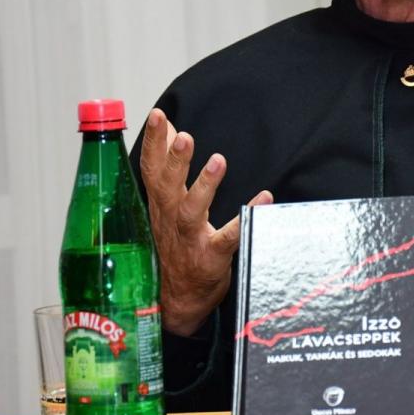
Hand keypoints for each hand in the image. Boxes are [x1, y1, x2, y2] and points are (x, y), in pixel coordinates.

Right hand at [139, 108, 272, 335]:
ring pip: (192, 211)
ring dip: (205, 186)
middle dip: (175, 161)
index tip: (157, 115)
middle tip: (184, 136)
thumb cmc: (172, 243)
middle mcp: (170, 218)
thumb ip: (166, 163)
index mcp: (160, 203)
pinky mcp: (211, 257)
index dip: (152, 141)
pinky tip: (263, 199)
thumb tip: (165, 127)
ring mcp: (189, 239)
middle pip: (168, 186)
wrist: (174, 299)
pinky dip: (243, 219)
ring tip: (219, 161)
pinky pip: (229, 237)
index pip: (151, 168)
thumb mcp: (164, 202)